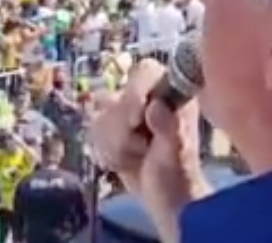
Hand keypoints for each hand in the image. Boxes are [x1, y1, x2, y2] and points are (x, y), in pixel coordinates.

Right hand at [88, 58, 204, 226]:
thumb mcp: (177, 153)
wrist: (165, 199)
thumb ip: (169, 129)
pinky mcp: (111, 128)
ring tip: (138, 157)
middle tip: (143, 148)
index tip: (135, 120)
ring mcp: (128, 112)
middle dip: (124, 131)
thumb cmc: (178, 176)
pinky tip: (125, 162)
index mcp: (172, 94)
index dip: (134, 92)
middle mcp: (149, 97)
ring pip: (100, 118)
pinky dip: (108, 153)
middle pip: (114, 96)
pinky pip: (93, 133)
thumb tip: (155, 106)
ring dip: (116, 146)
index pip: (145, 71)